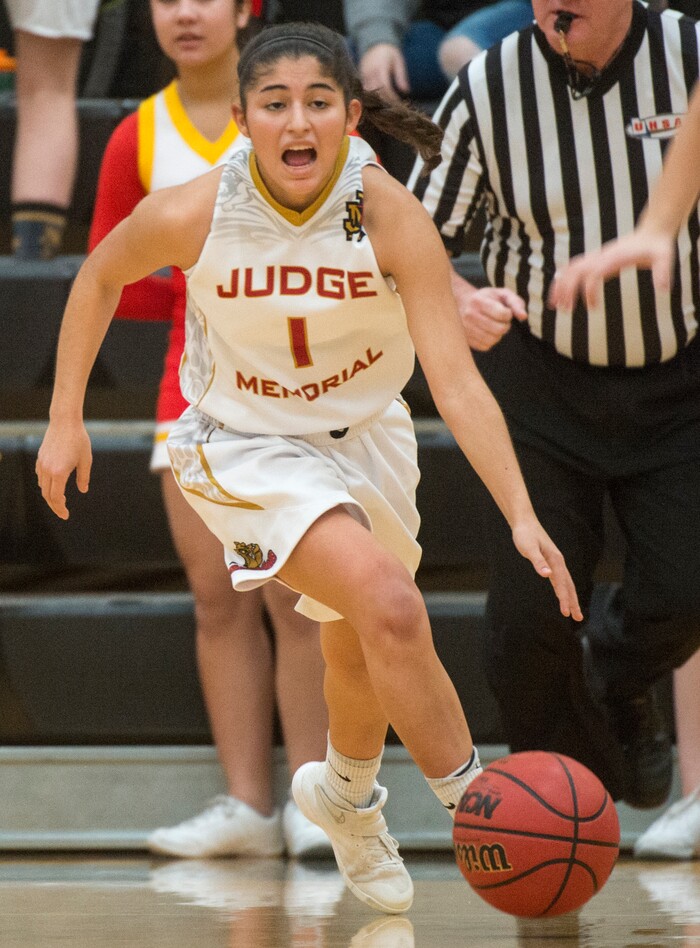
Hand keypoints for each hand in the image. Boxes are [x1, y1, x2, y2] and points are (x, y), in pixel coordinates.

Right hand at [35, 420, 91, 519]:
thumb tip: (83, 490)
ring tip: (60, 501)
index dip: (60, 509)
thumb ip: (83, 477)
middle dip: (55, 506)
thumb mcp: (86, 460)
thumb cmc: (79, 440)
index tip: (66, 515)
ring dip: (50, 496)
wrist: (65, 422)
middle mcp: (47, 470)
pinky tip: (53, 486)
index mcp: (59, 472)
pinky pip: (40, 477)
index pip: (56, 498)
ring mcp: (42, 464)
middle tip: (63, 513)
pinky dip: (46, 485)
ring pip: (42, 486)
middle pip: (47, 495)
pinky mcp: (40, 458)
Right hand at [359, 43, 409, 102]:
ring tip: (384, 108)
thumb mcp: (398, 61)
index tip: (397, 103)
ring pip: (368, 92)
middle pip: (375, 91)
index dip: (391, 97)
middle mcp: (371, 71)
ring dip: (376, 100)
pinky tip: (376, 102)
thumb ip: (401, 76)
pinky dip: (370, 96)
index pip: (385, 86)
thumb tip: (406, 91)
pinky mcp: (360, 76)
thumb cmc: (389, 53)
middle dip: (383, 101)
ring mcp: (363, 74)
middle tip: (391, 109)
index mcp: (381, 67)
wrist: (375, 43)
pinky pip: (364, 89)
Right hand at [453, 283, 526, 350]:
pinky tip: (487, 332)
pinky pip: (485, 346)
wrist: (463, 304)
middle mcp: (469, 315)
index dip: (508, 314)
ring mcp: (465, 329)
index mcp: (478, 301)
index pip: (503, 314)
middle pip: (499, 329)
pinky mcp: (466, 340)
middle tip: (501, 321)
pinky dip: (490, 341)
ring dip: (498, 335)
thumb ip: (516, 303)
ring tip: (493, 326)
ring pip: (492, 339)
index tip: (505, 311)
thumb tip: (523, 317)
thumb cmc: (487, 298)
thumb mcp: (502, 294)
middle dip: (505, 326)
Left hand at [511, 519, 583, 621]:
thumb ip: (538, 562)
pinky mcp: (551, 562)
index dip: (564, 598)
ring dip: (571, 598)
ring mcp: (556, 562)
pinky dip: (563, 590)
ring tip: (574, 613)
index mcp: (556, 560)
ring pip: (566, 583)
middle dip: (573, 602)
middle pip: (569, 585)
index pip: (562, 583)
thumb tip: (547, 575)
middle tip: (578, 618)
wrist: (525, 523)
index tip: (566, 612)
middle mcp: (559, 562)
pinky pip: (560, 580)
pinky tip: (563, 597)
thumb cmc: (525, 535)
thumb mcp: (529, 548)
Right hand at [549, 230, 676, 310]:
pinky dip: (562, 279)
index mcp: (613, 258)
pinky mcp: (595, 258)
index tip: (593, 309)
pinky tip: (558, 291)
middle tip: (564, 310)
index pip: (594, 274)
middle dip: (567, 290)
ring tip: (553, 305)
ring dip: (560, 286)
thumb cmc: (658, 247)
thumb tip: (664, 290)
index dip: (590, 292)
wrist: (652, 233)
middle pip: (576, 271)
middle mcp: (601, 256)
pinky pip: (572, 267)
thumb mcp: (665, 259)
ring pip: (570, 269)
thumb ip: (663, 273)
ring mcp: (596, 256)